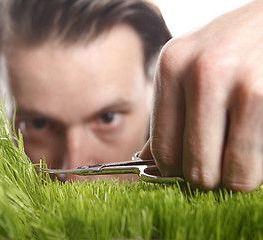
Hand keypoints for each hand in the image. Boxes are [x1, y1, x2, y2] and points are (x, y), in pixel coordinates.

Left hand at [140, 1, 262, 191]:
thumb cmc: (232, 49)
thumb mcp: (191, 68)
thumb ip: (170, 114)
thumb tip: (149, 161)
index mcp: (172, 67)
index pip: (163, 149)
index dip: (175, 172)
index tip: (188, 171)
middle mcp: (202, 73)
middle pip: (196, 167)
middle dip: (208, 178)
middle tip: (219, 166)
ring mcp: (241, 83)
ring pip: (231, 174)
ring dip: (236, 177)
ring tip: (241, 155)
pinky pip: (258, 163)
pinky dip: (258, 167)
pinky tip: (255, 140)